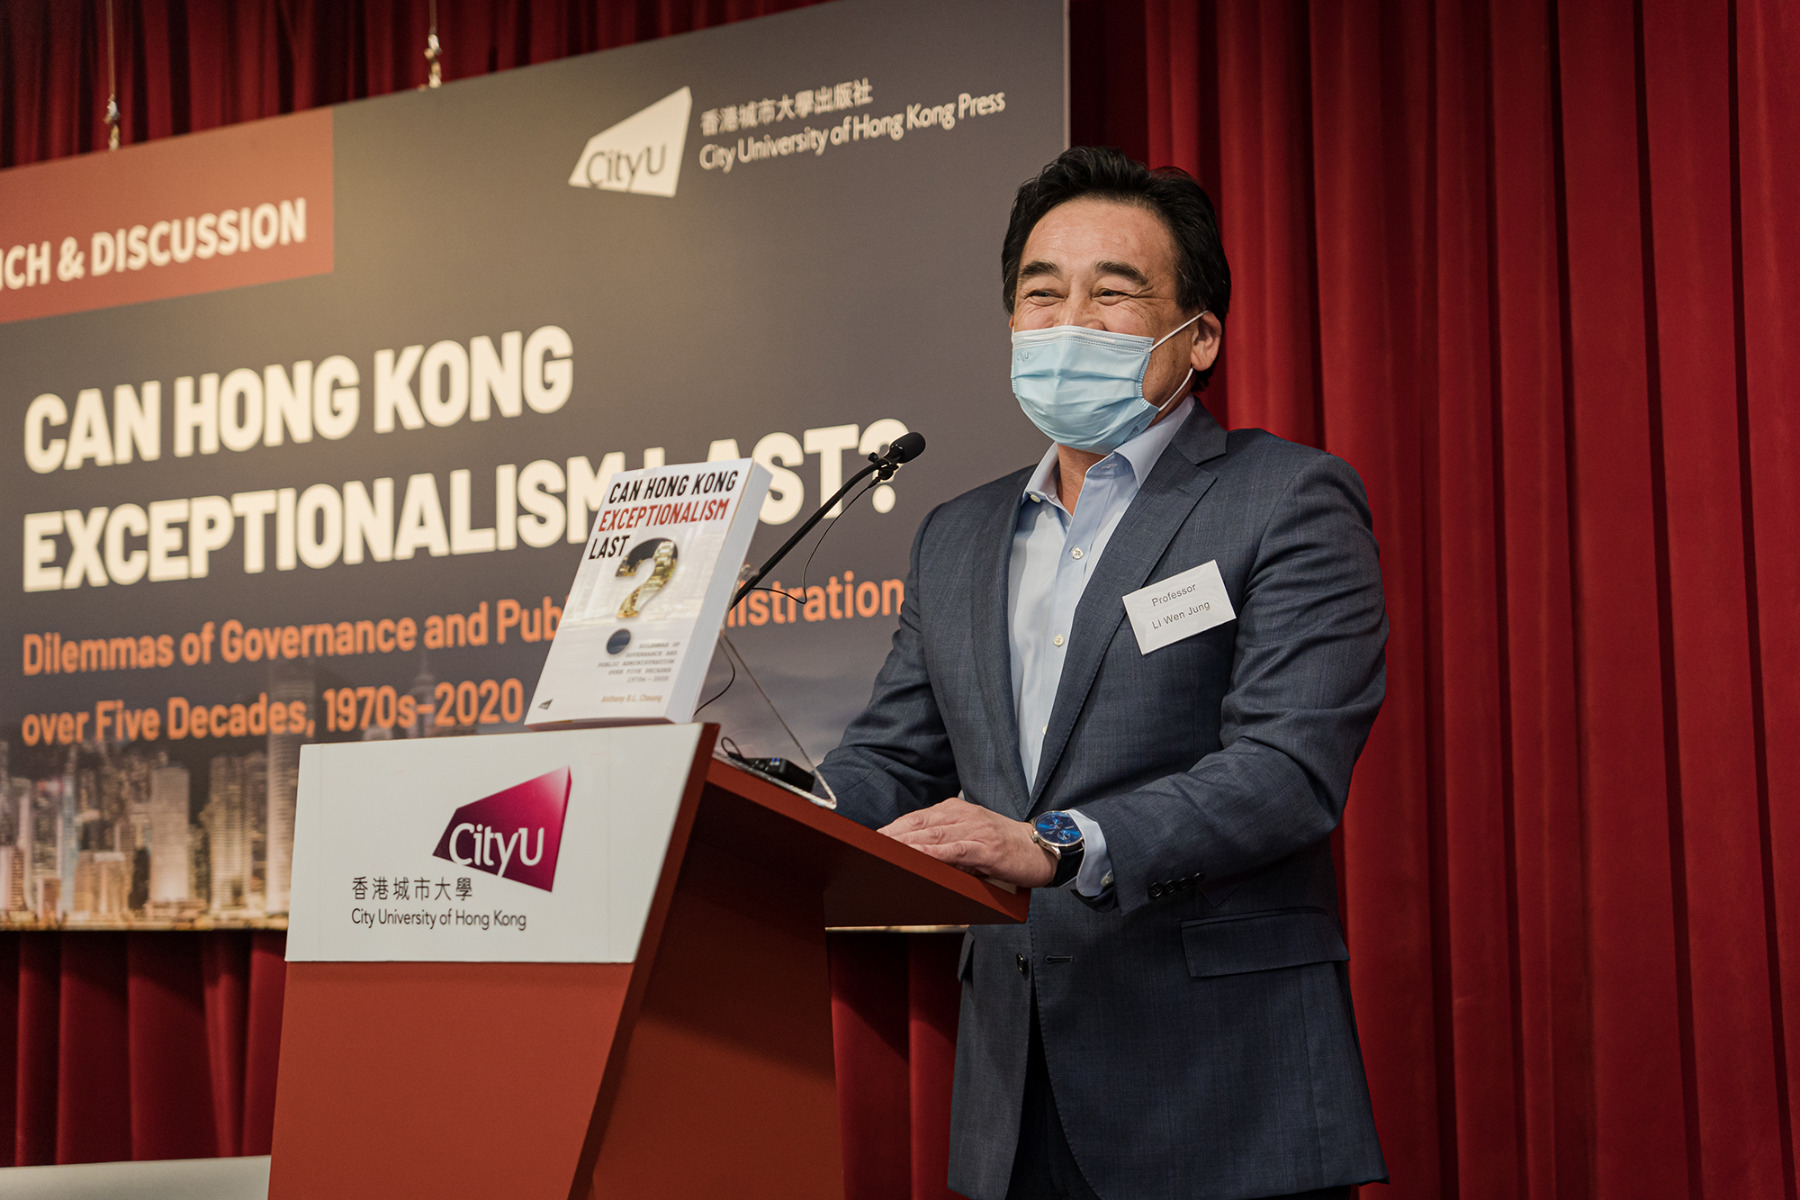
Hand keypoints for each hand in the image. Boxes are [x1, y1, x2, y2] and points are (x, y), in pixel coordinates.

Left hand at [879, 797, 1055, 887]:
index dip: (893, 828)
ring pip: (933, 834)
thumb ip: (946, 844)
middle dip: (892, 835)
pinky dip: (934, 853)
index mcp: (956, 810)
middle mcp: (963, 815)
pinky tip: (918, 857)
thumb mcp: (972, 840)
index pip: (917, 817)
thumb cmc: (1006, 849)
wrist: (1043, 850)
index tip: (870, 838)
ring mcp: (975, 829)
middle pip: (919, 824)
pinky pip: (955, 850)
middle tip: (868, 846)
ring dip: (907, 843)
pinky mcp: (986, 847)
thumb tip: (916, 858)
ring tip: (884, 851)